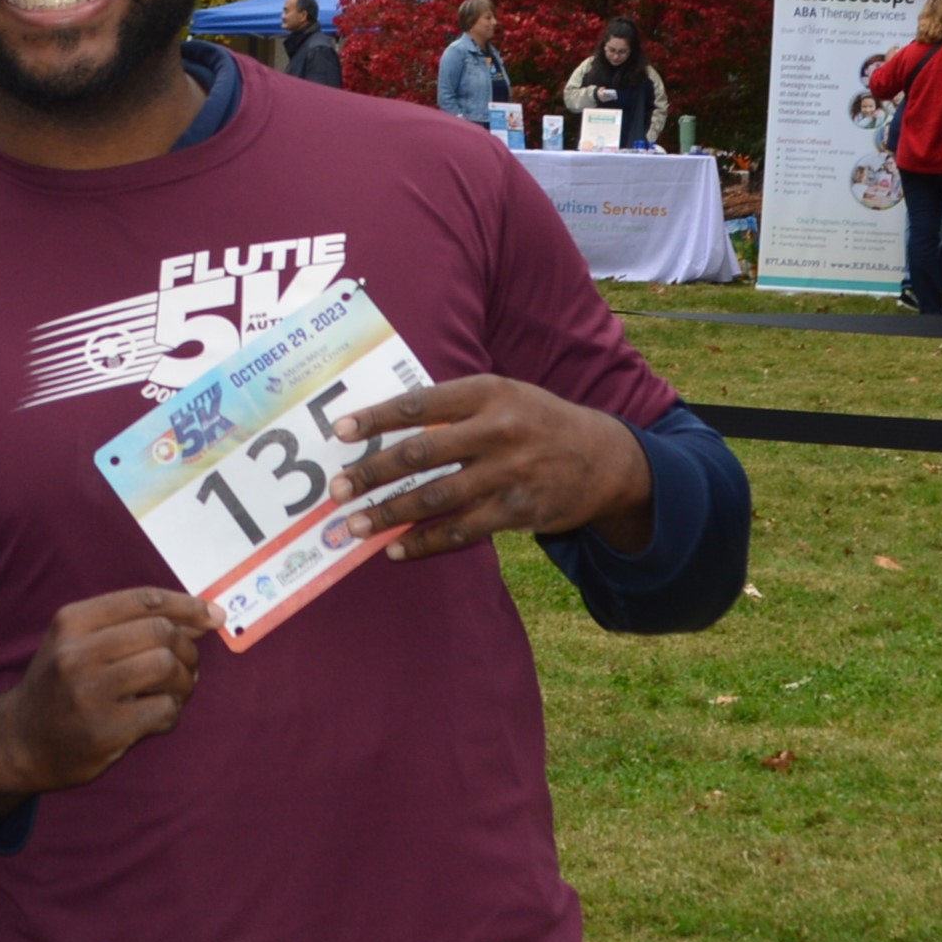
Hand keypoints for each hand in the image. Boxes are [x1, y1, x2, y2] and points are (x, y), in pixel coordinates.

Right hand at [0, 588, 214, 819]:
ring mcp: (90, 692)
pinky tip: (159, 716)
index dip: (187, 605)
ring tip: (175, 691)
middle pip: (161, 632)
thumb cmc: (59, 685)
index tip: (213, 615)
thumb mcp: (77, 642)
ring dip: (185, 681)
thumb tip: (200, 616)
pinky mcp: (105, 730)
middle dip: (187, 649)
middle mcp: (77, 652)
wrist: (20, 740)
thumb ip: (130, 626)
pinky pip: (165, 711)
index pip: (143, 600)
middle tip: (188, 666)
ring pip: (167, 667)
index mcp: (72, 621)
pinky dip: (173, 713)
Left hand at [328, 374, 653, 560]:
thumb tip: (386, 427)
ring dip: (389, 514)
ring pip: (436, 498)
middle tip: (336, 489)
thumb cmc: (536, 421)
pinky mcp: (518, 511)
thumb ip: (453, 406)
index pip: (419, 404)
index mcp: (487, 392)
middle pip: (421, 455)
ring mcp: (508, 473)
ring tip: (355, 526)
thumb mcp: (503, 395)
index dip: (377, 418)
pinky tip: (396, 549)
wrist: (605, 458)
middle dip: (372, 474)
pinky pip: (461, 531)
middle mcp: (497, 430)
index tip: (341, 431)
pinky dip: (425, 542)